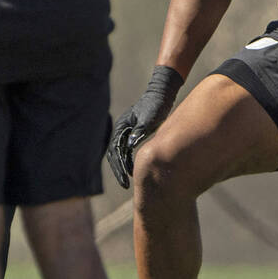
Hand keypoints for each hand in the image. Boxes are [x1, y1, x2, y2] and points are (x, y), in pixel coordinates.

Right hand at [106, 66, 183, 188]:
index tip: (125, 178)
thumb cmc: (156, 105)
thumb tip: (130, 145)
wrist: (163, 93)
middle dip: (118, 170)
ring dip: (123, 167)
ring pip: (120, 154)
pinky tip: (136, 170)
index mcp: (122, 126)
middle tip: (125, 185)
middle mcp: (122, 130)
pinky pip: (127, 151)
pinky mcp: (135, 133)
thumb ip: (139, 130)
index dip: (119, 166)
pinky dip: (129, 161)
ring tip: (128, 181)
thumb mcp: (149, 118)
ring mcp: (127, 131)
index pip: (115, 151)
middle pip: (114, 154)